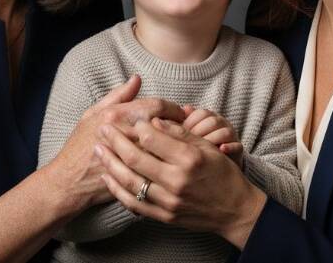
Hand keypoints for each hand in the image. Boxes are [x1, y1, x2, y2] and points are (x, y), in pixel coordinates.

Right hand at [43, 75, 185, 212]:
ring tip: (185, 143)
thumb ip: (118, 96)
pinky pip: (161, 167)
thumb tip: (137, 79)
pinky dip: (171, 163)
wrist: (69, 182)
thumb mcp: (92, 114)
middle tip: (188, 126)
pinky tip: (176, 162)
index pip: (158, 105)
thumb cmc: (78, 146)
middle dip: (180, 125)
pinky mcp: (136, 176)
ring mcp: (132, 156)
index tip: (181, 112)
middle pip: (166, 125)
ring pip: (167, 147)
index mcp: (118, 115)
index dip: (174, 108)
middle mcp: (127, 133)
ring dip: (178, 145)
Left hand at [96, 116, 266, 248]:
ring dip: (110, 164)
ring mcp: (169, 201)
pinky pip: (134, 203)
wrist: (234, 209)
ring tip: (98, 149)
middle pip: (136, 158)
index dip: (135, 126)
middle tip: (102, 128)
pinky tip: (108, 177)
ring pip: (130, 181)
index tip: (125, 116)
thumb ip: (179, 133)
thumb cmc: (222, 173)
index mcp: (189, 159)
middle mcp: (178, 181)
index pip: (153, 139)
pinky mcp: (164, 215)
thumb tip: (154, 119)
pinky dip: (118, 190)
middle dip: (115, 141)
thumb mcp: (206, 146)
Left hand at [182, 106, 242, 166]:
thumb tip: (178, 111)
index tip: (180, 135)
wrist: (218, 166)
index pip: (200, 114)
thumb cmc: (200, 146)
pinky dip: (229, 147)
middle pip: (212, 122)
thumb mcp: (189, 135)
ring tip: (202, 150)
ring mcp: (231, 135)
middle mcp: (221, 124)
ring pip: (225, 132)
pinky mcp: (238, 149)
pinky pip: (237, 145)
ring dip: (213, 140)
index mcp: (208, 117)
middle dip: (199, 133)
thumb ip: (183, 124)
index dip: (190, 123)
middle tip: (189, 145)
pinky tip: (221, 150)